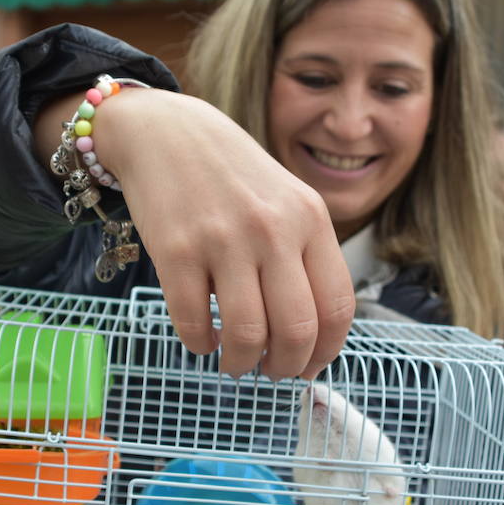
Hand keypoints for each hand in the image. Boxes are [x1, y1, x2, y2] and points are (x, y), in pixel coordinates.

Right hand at [82, 90, 354, 380]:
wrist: (166, 133)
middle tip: (271, 371)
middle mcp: (273, 229)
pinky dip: (200, 344)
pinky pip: (194, 324)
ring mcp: (223, 240)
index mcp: (310, 218)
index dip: (327, 351)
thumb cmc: (231, 176)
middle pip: (296, 331)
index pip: (337, 306)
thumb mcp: (286, 201)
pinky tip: (203, 338)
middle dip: (285, 367)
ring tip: (234, 361)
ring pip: (246, 336)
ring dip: (241, 364)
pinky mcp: (176, 251)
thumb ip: (304, 256)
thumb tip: (310, 338)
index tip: (310, 367)